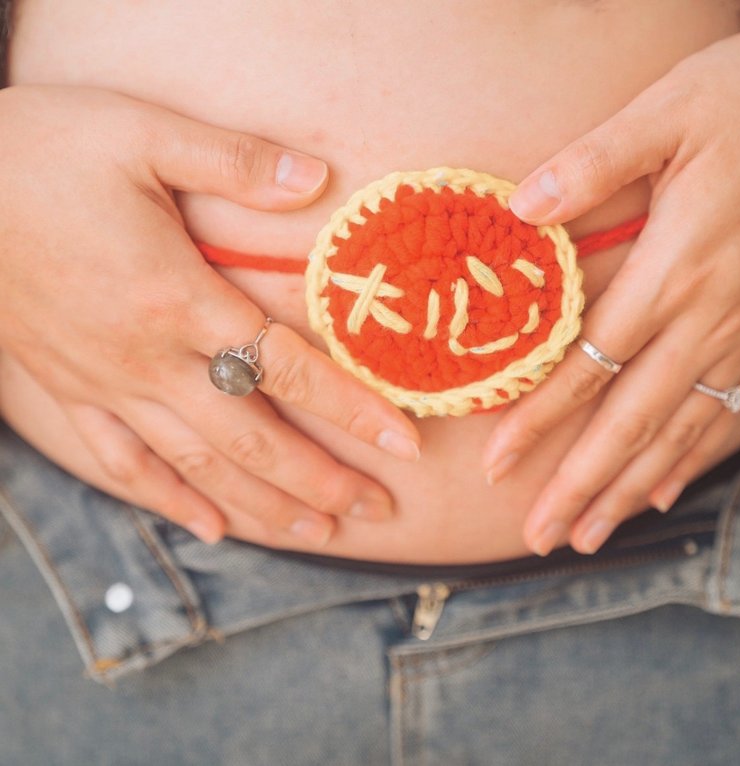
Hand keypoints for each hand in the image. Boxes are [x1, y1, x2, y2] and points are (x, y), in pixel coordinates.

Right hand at [0, 85, 419, 546]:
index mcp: (177, 298)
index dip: (352, 410)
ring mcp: (106, 385)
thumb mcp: (141, 131)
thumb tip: (316, 177)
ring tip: (318, 533)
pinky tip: (211, 528)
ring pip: (197, 466)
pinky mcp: (69, 392)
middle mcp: (148, 358)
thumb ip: (235, 160)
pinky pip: (124, 464)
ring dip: (262, 506)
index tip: (404, 445)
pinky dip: (169, 501)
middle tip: (377, 511)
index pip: (286, 367)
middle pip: (252, 438)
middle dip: (320, 480)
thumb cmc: (40, 152)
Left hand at [482, 30, 739, 554]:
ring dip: (628, 490)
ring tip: (587, 537)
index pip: (590, 367)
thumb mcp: (668, 112)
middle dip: (580, 485)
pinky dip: (690, 458)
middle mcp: (707, 318)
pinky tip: (663, 493)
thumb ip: (593, 164)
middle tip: (536, 537)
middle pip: (631, 422)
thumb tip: (521, 208)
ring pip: (678, 432)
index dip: (540, 421)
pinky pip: (724, 412)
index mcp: (673, 270)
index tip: (497, 466)